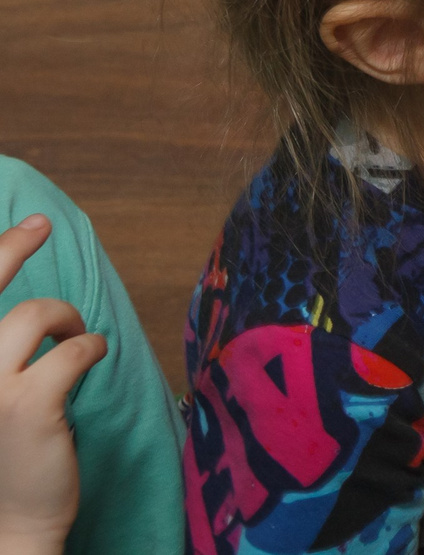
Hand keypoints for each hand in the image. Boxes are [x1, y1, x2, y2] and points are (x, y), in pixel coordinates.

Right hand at [0, 216, 106, 554]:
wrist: (7, 527)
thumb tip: (25, 312)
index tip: (20, 223)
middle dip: (10, 248)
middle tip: (39, 225)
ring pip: (35, 314)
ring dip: (64, 319)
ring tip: (73, 338)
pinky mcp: (29, 406)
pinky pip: (75, 348)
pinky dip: (91, 347)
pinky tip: (92, 358)